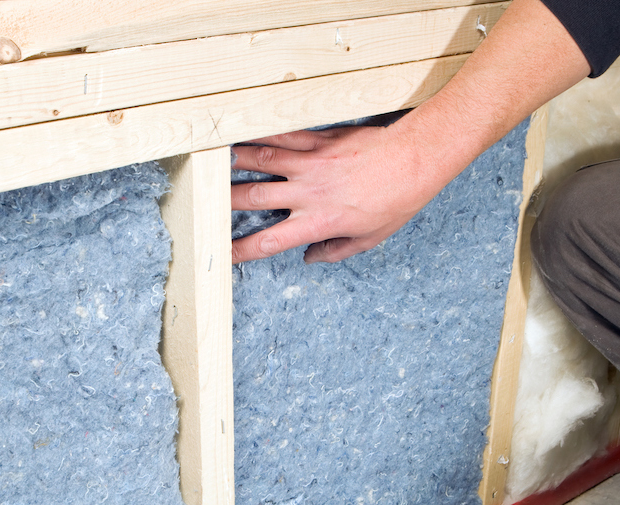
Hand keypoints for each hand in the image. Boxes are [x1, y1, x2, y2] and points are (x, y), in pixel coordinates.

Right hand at [231, 122, 437, 263]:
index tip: (224, 255)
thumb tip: (311, 258)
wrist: (414, 160)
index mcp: (318, 222)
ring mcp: (311, 164)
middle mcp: (308, 193)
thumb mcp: (369, 238)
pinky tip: (243, 132)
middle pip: (254, 197)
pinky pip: (283, 137)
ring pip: (262, 161)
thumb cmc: (396, 200)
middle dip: (224, 202)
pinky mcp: (320, 141)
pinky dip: (261, 134)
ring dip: (234, 162)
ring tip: (211, 163)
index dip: (242, 251)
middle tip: (204, 204)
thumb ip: (335, 251)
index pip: (270, 241)